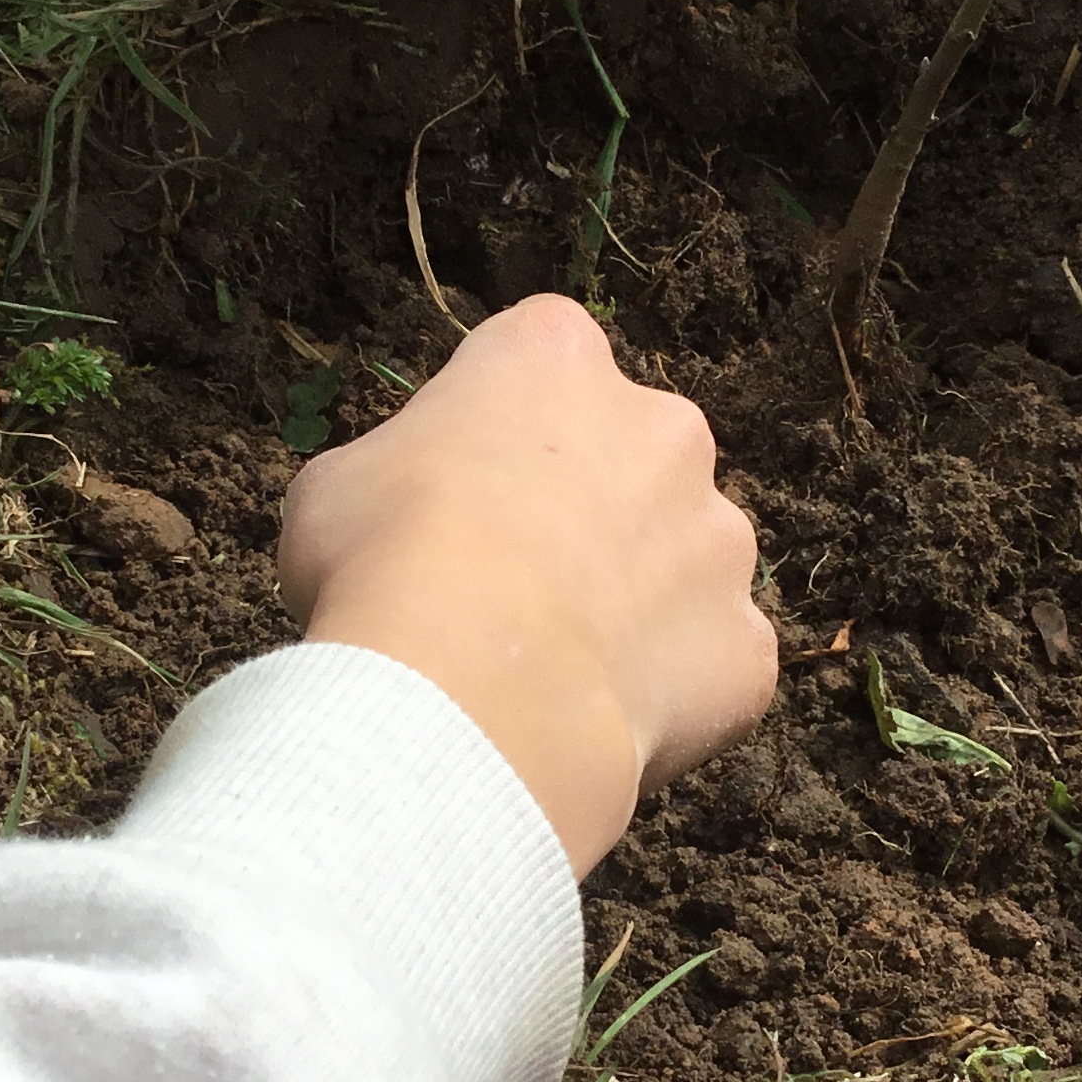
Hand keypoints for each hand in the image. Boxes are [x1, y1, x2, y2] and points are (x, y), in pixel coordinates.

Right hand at [275, 296, 775, 870]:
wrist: (468, 691)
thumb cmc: (383, 564)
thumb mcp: (335, 489)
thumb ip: (396, 474)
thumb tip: (403, 513)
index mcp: (555, 357)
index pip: (536, 362)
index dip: (493, 431)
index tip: (456, 493)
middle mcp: (662, 427)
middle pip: (630, 457)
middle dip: (586, 511)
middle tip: (511, 587)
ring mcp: (719, 539)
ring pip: (685, 562)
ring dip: (639, 602)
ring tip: (556, 671)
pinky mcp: (746, 644)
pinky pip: (714, 665)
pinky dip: (672, 694)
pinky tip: (600, 725)